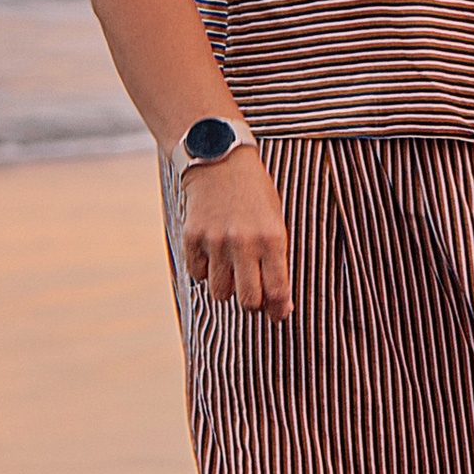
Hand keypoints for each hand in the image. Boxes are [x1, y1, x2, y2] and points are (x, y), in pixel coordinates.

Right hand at [178, 148, 291, 318]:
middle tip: (254, 294)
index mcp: (272, 237)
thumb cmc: (255, 194)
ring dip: (227, 287)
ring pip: (220, 293)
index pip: (277, 291)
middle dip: (253, 304)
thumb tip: (280, 303)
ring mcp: (215, 240)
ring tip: (232, 267)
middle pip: (248, 301)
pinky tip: (213, 252)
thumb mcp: (276, 221)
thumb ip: (277, 259)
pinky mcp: (192, 237)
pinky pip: (198, 274)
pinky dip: (206, 270)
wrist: (220, 159)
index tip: (279, 314)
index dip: (279, 310)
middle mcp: (244, 242)